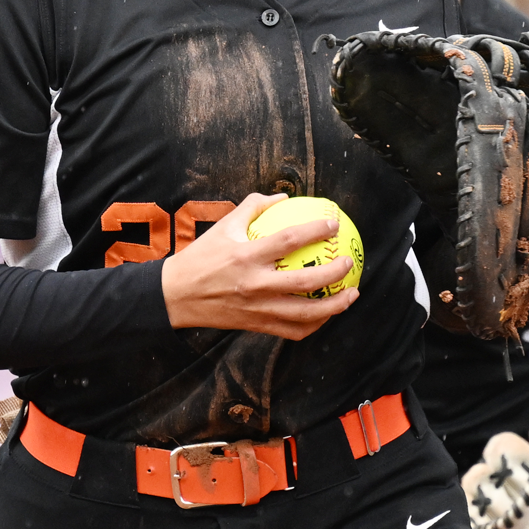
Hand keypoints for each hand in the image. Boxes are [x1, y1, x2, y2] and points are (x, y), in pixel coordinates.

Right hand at [159, 192, 357, 338]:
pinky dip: (315, 324)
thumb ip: (253, 207)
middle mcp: (254, 284)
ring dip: (335, 305)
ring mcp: (258, 309)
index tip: (333, 223)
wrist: (176, 296)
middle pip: (306, 281)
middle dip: (334, 272)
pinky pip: (294, 331)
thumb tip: (282, 197)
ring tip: (352, 294)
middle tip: (348, 261)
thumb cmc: (200, 257)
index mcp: (246, 256)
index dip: (316, 229)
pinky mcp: (257, 326)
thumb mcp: (223, 226)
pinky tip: (326, 314)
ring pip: (306, 313)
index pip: (289, 240)